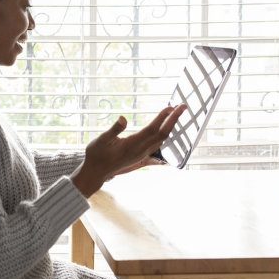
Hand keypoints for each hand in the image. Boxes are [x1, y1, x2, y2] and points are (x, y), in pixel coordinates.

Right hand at [70, 104, 186, 197]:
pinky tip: (167, 133)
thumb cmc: (97, 154)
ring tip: (175, 115)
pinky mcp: (141, 157)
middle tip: (182, 106)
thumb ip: (114, 129)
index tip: (171, 106)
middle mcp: (141, 150)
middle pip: (162, 135)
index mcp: (132, 145)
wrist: (96, 172)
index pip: (152, 129)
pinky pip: (157, 146)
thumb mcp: (101, 139)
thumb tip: (123, 119)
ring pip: (161, 140)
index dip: (163, 118)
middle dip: (174, 120)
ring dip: (170, 126)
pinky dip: (164, 136)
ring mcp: (142, 154)